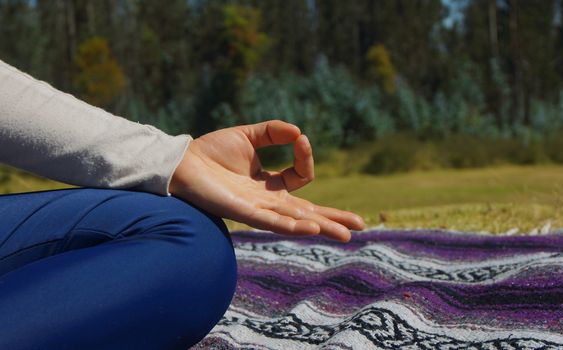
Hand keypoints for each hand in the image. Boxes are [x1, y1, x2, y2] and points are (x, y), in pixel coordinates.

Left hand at [168, 120, 365, 241]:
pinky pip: (272, 222)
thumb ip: (274, 132)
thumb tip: (299, 132)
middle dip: (334, 219)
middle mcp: (267, 200)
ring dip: (322, 228)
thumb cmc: (211, 151)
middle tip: (359, 225)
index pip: (301, 177)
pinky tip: (311, 229)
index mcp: (269, 184)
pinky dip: (293, 226)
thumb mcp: (249, 135)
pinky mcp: (243, 212)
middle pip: (308, 213)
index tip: (298, 139)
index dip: (305, 157)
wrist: (181, 161)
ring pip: (296, 221)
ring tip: (345, 235)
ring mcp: (257, 208)